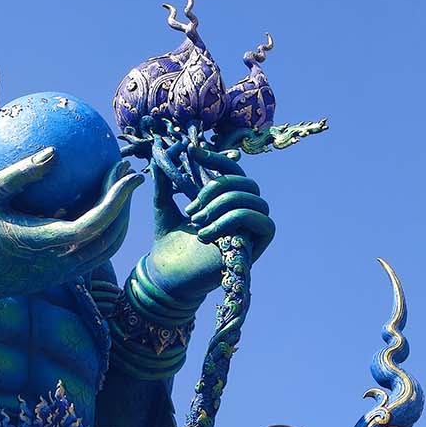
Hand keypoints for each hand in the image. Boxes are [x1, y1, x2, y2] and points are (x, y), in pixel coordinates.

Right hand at [0, 148, 142, 304]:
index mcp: (44, 244)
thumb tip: (54, 152)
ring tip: (118, 188)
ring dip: (118, 220)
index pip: (94, 224)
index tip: (129, 173)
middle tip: (128, 172)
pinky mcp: (56, 276)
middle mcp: (58, 264)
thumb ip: (20, 174)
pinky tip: (91, 203)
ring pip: (104, 250)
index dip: (118, 200)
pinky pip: (89, 253)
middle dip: (126, 205)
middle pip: (110, 237)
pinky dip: (101, 230)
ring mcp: (59, 274)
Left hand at [140, 147, 274, 305]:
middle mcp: (241, 212)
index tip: (192, 152)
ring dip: (222, 206)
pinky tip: (207, 235)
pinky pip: (262, 221)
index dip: (217, 158)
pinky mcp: (256, 247)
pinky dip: (234, 220)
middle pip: (247, 183)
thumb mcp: (163, 203)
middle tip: (191, 208)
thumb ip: (164, 179)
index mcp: (225, 199)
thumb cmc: (168, 242)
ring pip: (254, 200)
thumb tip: (163, 152)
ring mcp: (250, 230)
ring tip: (197, 223)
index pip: (233, 170)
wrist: (167, 274)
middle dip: (217, 188)